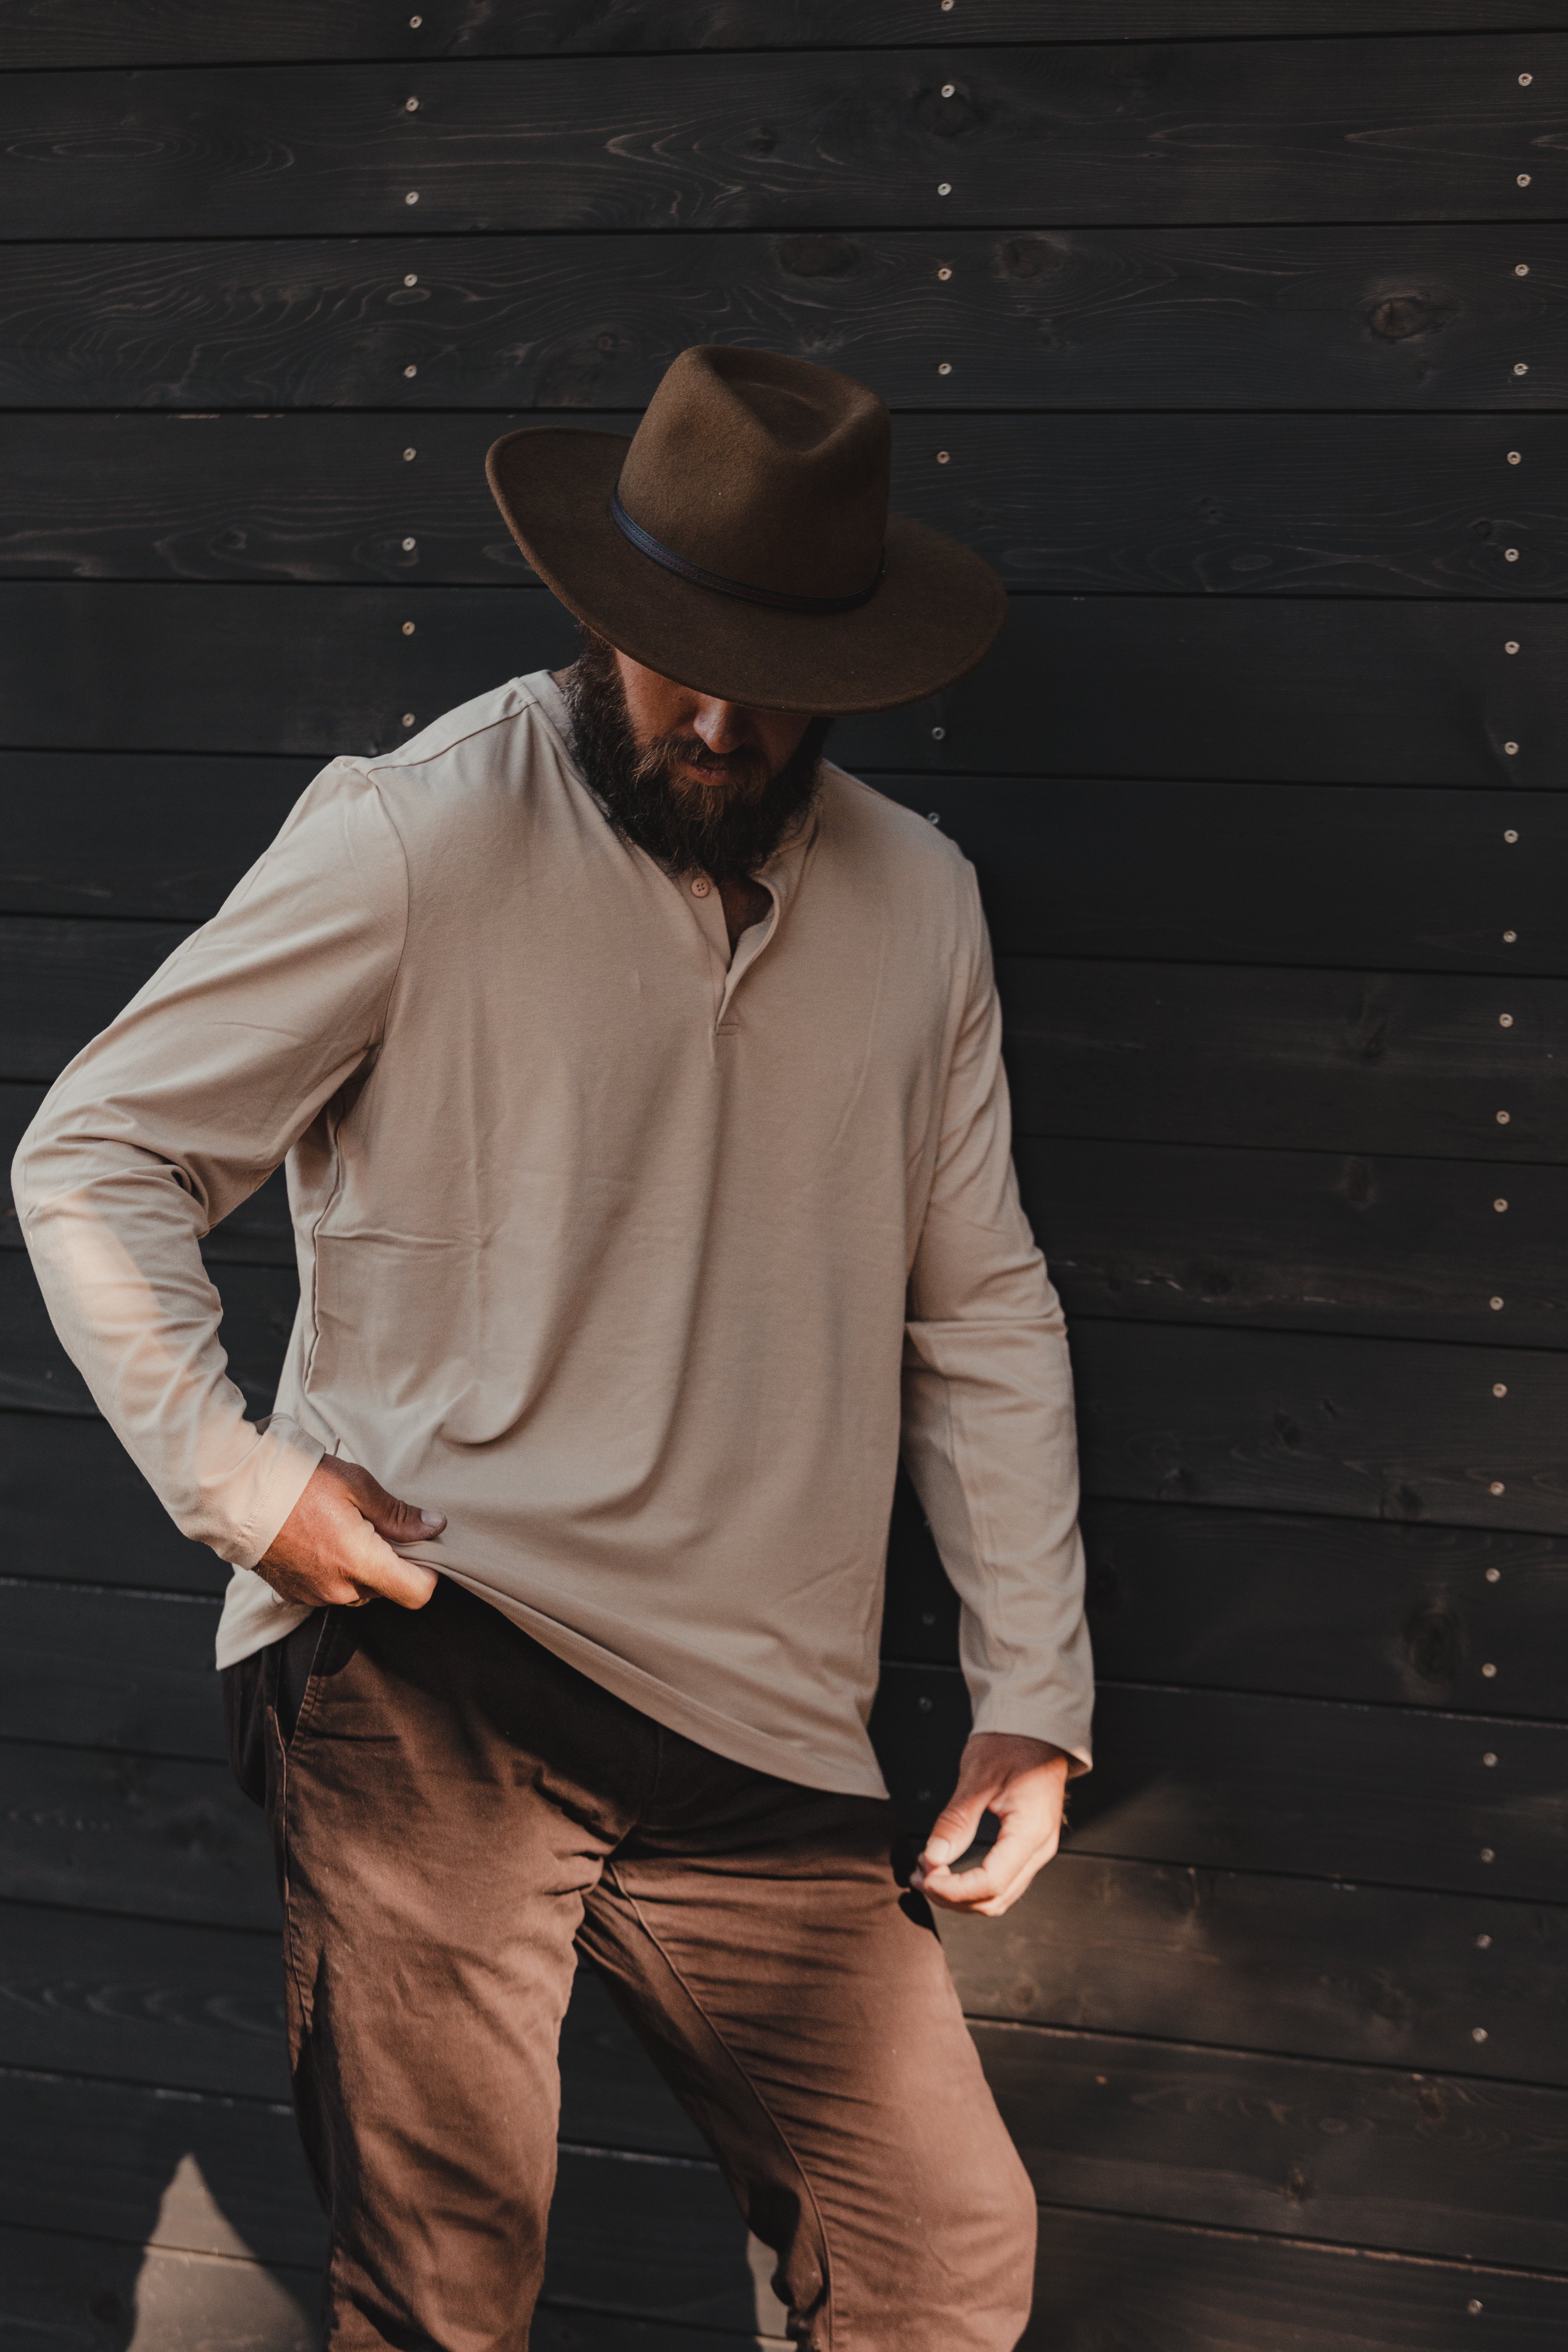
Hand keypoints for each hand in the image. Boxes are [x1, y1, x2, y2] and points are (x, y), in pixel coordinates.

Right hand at [255, 1457, 443, 1611]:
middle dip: (393, 1562)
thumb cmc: (299, 1483)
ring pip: (360, 1590)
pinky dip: (338, 1571)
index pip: (416, 1592)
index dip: (429, 1573)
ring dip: (364, 1567)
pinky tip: (325, 1540)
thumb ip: (398, 1514)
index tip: (424, 1548)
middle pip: (388, 1589)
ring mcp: (315, 1596)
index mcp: (360, 1563)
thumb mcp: (357, 1486)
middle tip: (380, 1525)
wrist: (238, 1494)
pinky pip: (332, 1590)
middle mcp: (340, 1589)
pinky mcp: (295, 1595)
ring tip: (348, 1528)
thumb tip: (435, 1527)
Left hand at [909, 1732, 1068, 1917]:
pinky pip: (1002, 1882)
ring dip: (961, 1896)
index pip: (991, 1883)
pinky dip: (972, 1886)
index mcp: (1030, 1831)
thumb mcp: (978, 1775)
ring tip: (927, 1877)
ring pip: (999, 1897)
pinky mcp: (1027, 1848)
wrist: (1037, 1732)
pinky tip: (948, 1874)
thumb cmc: (1013, 1744)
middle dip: (952, 1897)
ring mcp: (1036, 1851)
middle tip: (919, 1877)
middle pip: (995, 1899)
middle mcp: (1039, 1848)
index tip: (925, 1877)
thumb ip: (957, 1819)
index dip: (954, 1889)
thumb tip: (934, 1856)